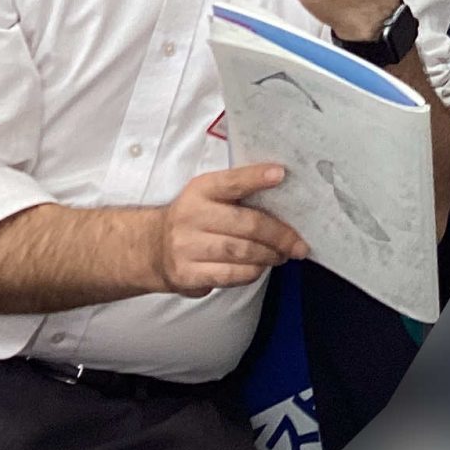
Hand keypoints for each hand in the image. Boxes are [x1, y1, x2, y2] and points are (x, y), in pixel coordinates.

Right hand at [149, 163, 307, 295]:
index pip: (231, 182)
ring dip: (270, 255)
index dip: (256, 178)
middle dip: (279, 235)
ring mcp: (186, 247)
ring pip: (241, 252)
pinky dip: (252, 272)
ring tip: (283, 255)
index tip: (281, 174)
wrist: (151, 248)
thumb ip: (238, 193)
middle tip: (298, 243)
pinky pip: (230, 275)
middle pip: (246, 224)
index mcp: (200, 190)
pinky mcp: (187, 274)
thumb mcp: (208, 196)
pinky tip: (261, 268)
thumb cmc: (194, 219)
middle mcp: (191, 216)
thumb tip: (284, 195)